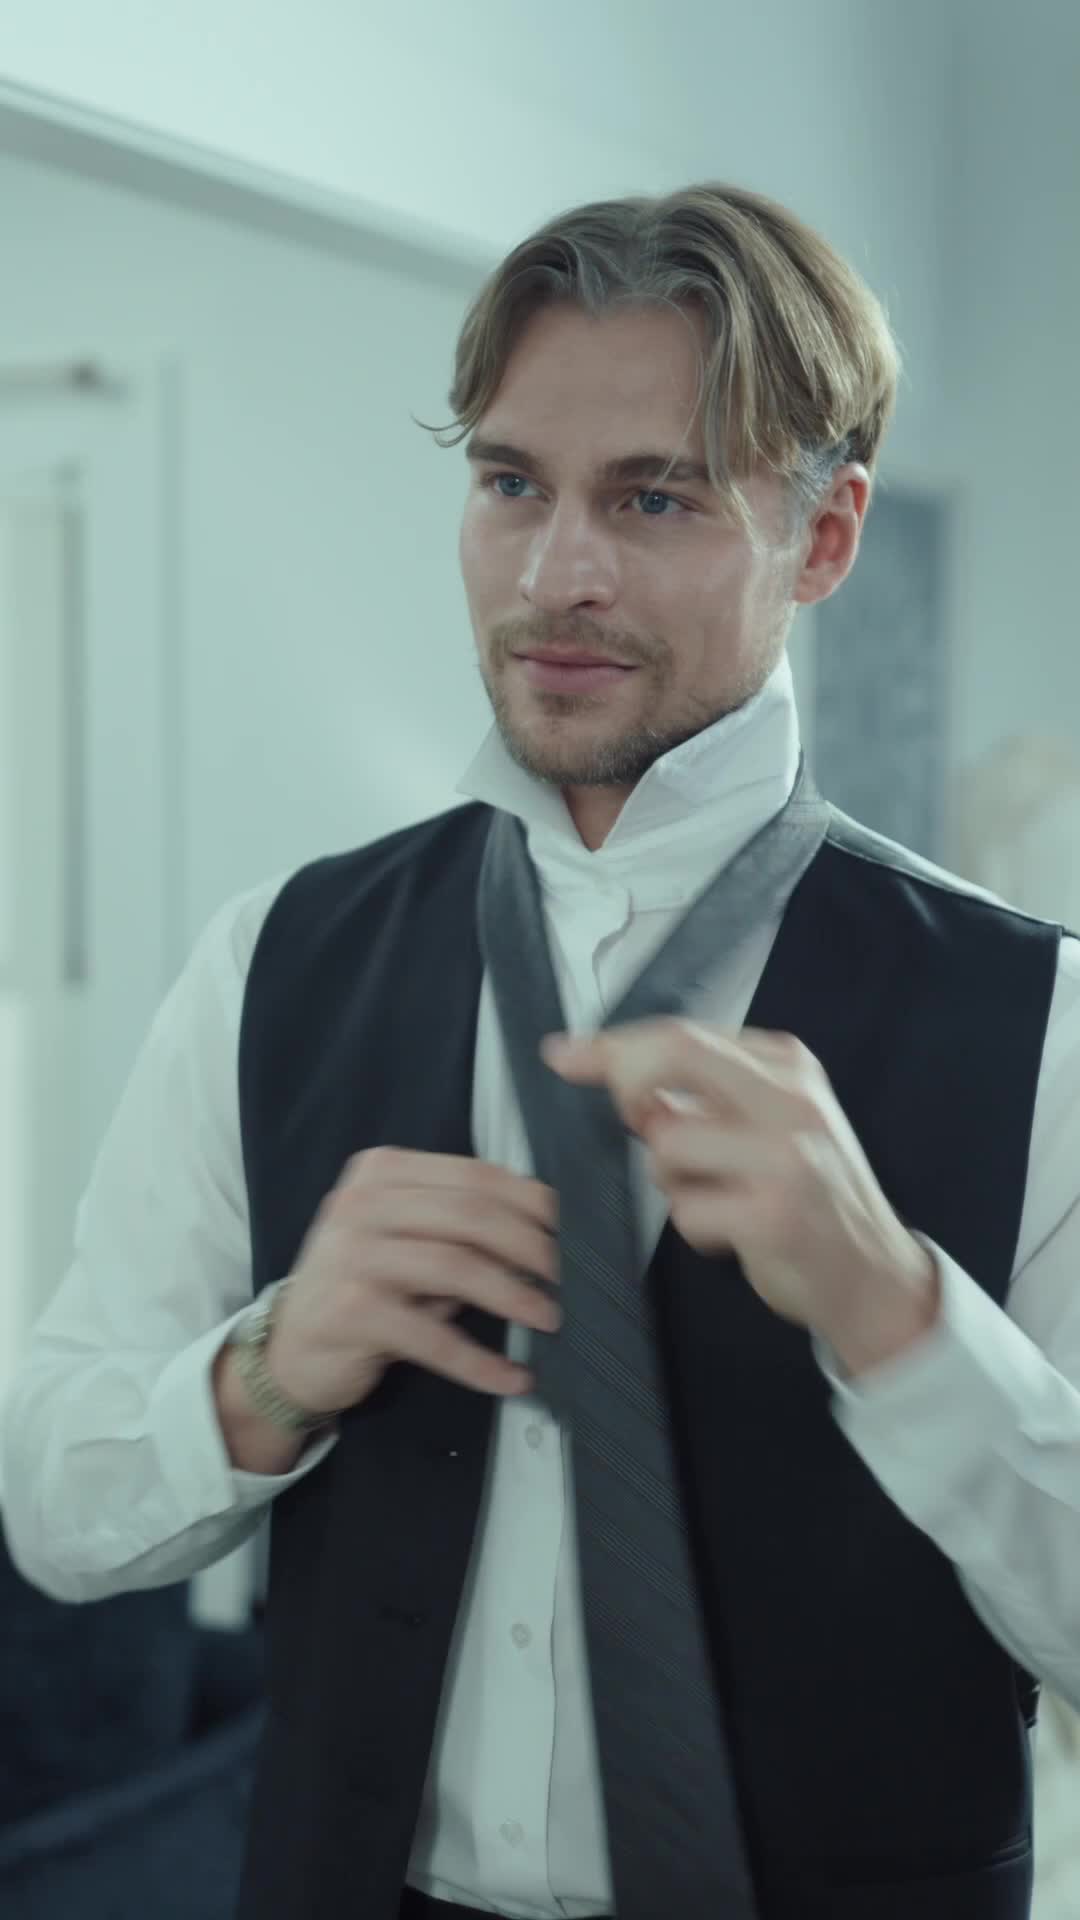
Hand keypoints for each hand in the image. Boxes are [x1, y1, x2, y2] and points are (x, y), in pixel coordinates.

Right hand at [266, 1149, 561, 1413]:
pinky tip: (510, 1378)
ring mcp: (352, 1255)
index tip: (573, 1230)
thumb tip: (547, 1235)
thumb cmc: (364, 1287)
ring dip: (513, 1296)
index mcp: (382, 1172)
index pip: (474, 1175)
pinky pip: (431, 1337)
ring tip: (550, 1320)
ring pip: (456, 1266)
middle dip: (532, 1246)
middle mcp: (362, 1203)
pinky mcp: (349, 1312)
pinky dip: (478, 1361)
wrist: (290, 1348)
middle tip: (571, 1277)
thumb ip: (460, 1227)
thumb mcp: (407, 1240)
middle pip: (471, 1214)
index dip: (531, 1203)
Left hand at [542, 1019, 938, 1367]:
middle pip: (676, 1055)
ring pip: (667, 1145)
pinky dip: (694, 1229)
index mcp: (789, 1065)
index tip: (563, 1055)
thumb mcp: (771, 1123)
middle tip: (627, 1123)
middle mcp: (793, 1099)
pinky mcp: (773, 1216)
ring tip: (716, 1199)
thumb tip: (614, 1072)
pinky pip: (683, 1211)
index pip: (683, 1034)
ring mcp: (787, 1157)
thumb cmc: (810, 1195)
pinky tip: (731, 1235)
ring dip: (670, 1182)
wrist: (875, 1275)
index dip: (613, 1045)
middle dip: (625, 1084)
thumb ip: (706, 1093)